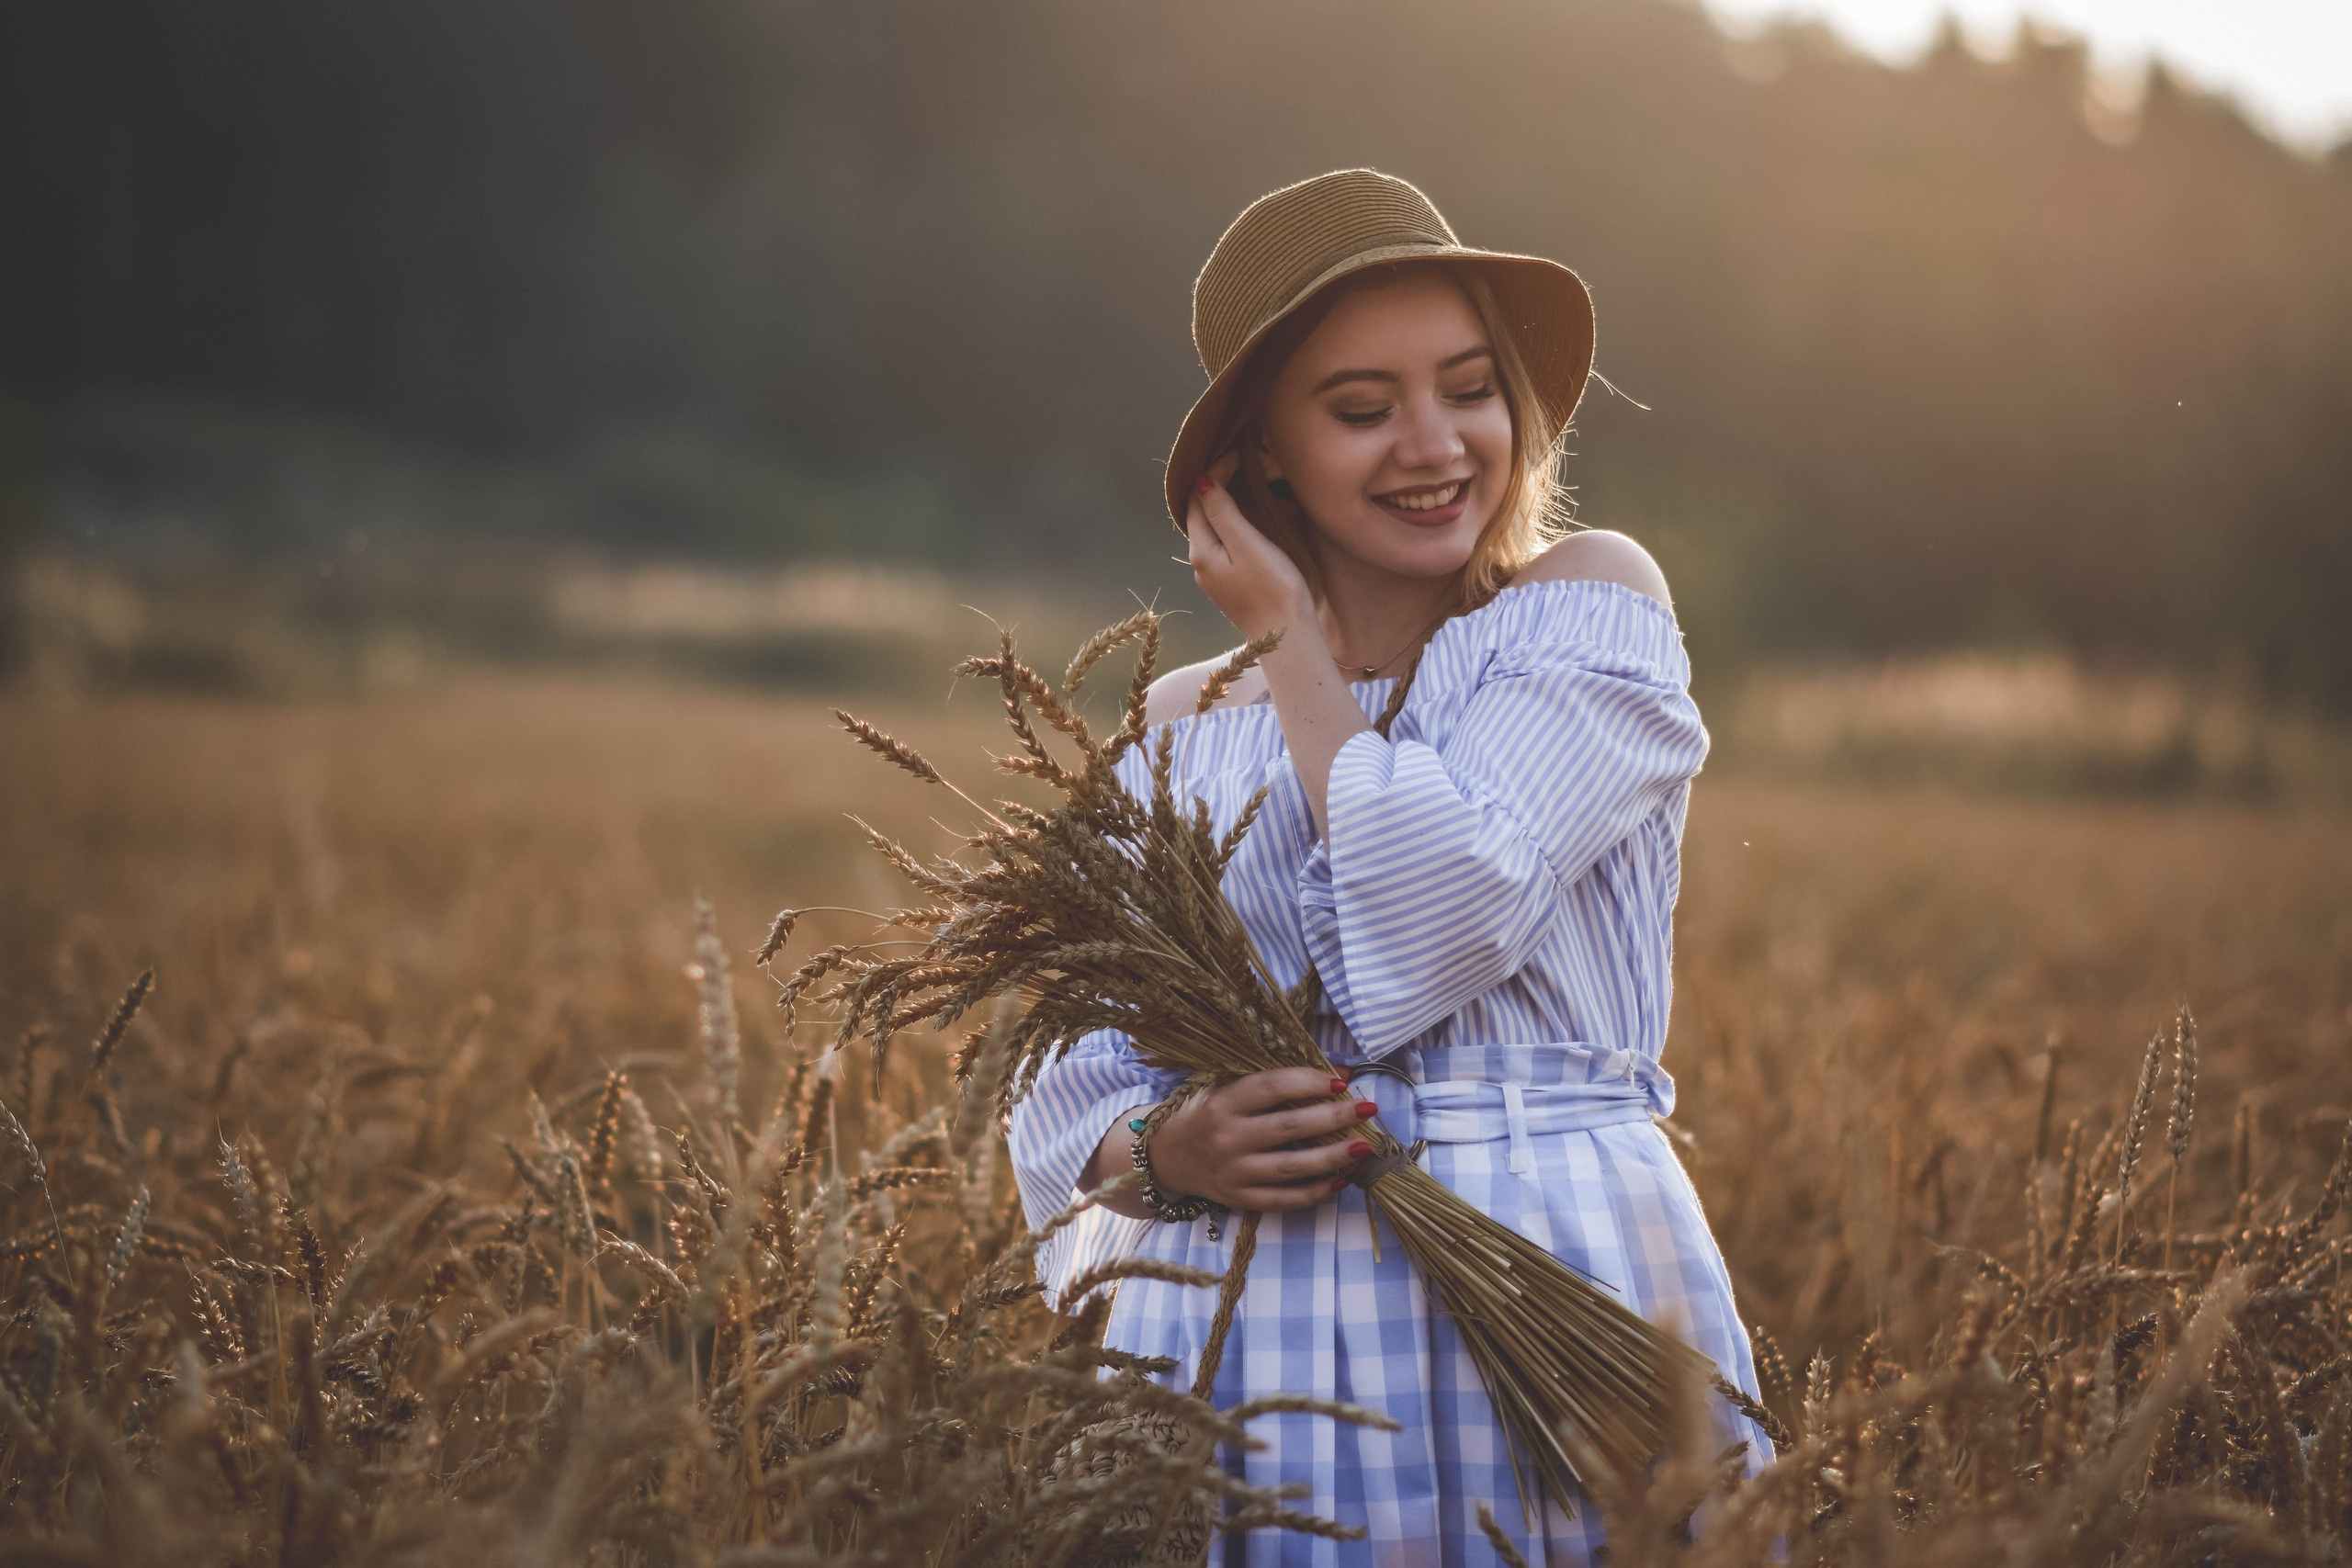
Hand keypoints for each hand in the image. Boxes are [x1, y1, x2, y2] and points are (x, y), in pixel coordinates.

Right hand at [1085, 1067, 1380, 1216]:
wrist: (1166, 1157)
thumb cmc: (1205, 1114)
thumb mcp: (1225, 1088)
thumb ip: (1268, 1083)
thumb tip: (1331, 1075)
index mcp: (1223, 1103)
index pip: (1272, 1087)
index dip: (1309, 1082)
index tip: (1342, 1080)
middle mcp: (1227, 1138)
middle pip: (1289, 1127)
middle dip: (1334, 1117)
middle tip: (1368, 1108)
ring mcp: (1234, 1173)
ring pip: (1291, 1167)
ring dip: (1332, 1157)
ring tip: (1364, 1148)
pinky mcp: (1239, 1199)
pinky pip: (1283, 1199)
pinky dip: (1314, 1192)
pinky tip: (1340, 1181)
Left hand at [1185, 453, 1313, 640]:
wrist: (1288, 638)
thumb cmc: (1273, 589)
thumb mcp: (1247, 544)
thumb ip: (1223, 512)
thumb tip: (1200, 480)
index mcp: (1201, 551)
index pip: (1197, 500)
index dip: (1213, 472)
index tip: (1237, 454)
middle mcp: (1201, 564)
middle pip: (1200, 514)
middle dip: (1215, 486)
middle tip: (1239, 462)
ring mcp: (1215, 577)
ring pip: (1212, 530)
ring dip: (1223, 505)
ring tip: (1244, 483)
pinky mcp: (1231, 585)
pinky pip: (1224, 545)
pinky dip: (1232, 525)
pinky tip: (1248, 520)